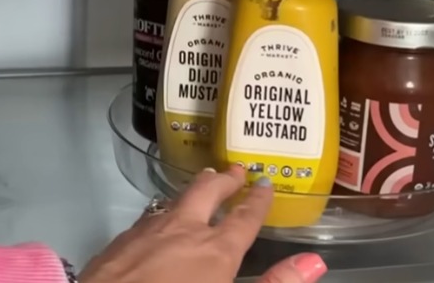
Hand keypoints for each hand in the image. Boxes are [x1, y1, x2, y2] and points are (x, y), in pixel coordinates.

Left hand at [79, 166, 326, 282]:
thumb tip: (315, 262)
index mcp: (215, 251)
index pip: (244, 219)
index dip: (258, 201)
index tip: (266, 183)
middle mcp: (183, 232)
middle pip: (207, 194)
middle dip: (225, 181)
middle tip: (236, 170)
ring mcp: (146, 234)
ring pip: (174, 201)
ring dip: (192, 191)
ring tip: (203, 181)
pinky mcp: (118, 243)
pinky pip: (148, 217)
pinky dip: (163, 211)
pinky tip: (159, 218)